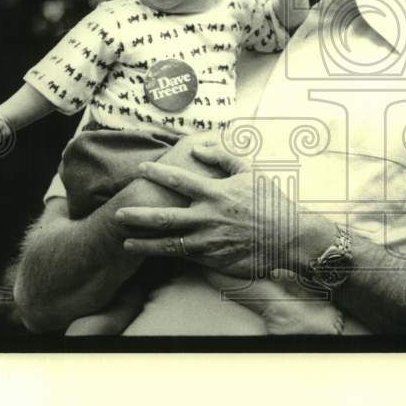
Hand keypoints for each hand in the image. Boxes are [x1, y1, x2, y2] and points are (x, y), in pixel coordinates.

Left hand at [115, 144, 307, 277]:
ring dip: (145, 243)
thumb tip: (199, 147)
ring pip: (169, 243)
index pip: (179, 180)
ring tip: (126, 243)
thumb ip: (223, 156)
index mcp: (215, 192)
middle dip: (139, 215)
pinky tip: (156, 255)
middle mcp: (208, 216)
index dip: (157, 173)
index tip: (140, 169)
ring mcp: (209, 240)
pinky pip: (186, 257)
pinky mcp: (213, 258)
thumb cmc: (270, 201)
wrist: (288, 236)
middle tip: (118, 214)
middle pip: (165, 216)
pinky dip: (169, 256)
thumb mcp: (249, 171)